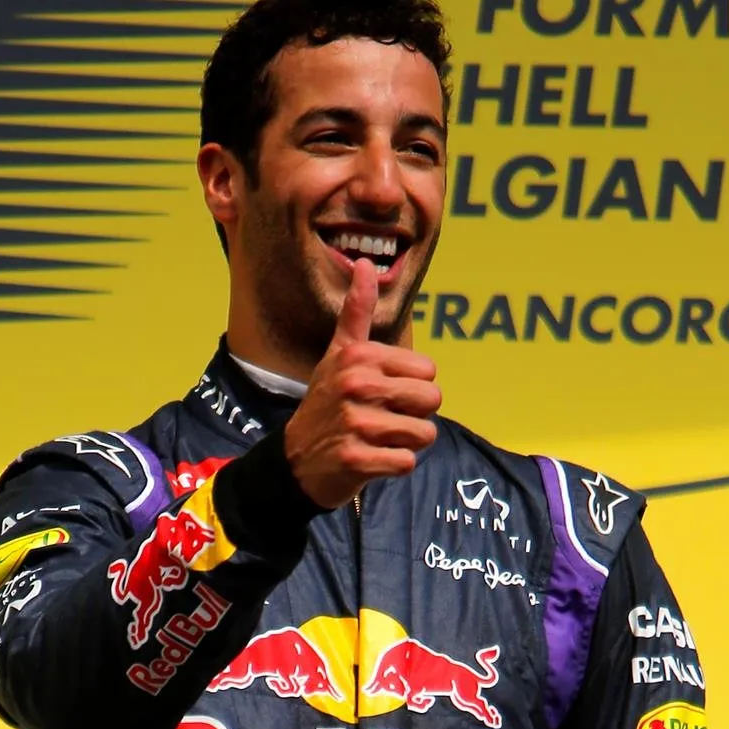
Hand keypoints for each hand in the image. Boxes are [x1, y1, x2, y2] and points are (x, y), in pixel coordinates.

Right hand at [284, 258, 440, 509]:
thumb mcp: (338, 354)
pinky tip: (373, 459)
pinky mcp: (357, 459)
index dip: (413, 387)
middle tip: (385, 420)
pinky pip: (406, 462)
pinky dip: (395, 466)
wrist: (295, 459)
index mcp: (359, 356)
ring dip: (408, 443)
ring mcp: (355, 423)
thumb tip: (366, 262)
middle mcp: (356, 385)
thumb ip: (357, 311)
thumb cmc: (327, 402)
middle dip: (416, 415)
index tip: (385, 394)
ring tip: (378, 440)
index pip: (428, 371)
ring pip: (424, 434)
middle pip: (432, 400)